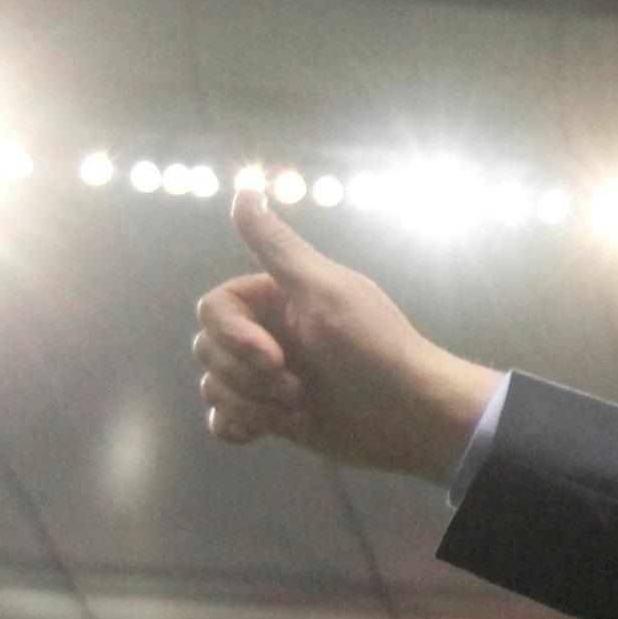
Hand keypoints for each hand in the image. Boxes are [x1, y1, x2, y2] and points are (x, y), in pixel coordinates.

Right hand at [194, 185, 502, 480]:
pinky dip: (239, 424)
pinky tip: (268, 429)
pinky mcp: (272, 415)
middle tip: (295, 387)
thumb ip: (278, 246)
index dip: (232, 336)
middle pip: (206, 348)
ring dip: (251, 404)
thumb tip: (245, 188)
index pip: (214, 308)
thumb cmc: (373, 350)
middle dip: (244, 375)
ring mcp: (268, 376)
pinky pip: (223, 418)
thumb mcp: (325, 290)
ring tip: (299, 408)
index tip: (273, 358)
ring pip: (214, 385)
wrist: (410, 419)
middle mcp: (268, 332)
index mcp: (276, 298)